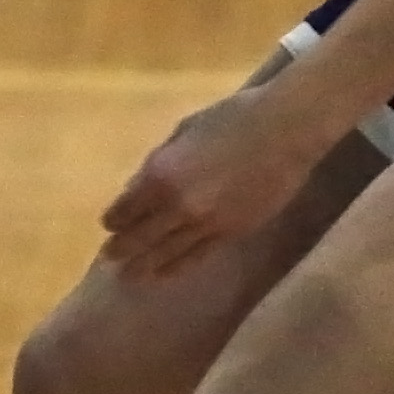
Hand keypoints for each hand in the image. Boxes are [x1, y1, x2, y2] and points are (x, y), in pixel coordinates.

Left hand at [100, 80, 341, 279]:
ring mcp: (207, 223)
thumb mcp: (182, 131)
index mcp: (161, 174)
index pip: (126, 208)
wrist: (285, 130)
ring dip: (145, 265)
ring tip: (130, 275)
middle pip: (141, 236)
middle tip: (110, 257)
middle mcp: (179, 205)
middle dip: (122, 248)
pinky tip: (164, 273)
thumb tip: (138, 187)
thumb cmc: (231, 118)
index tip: (108, 225)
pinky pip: (198, 257)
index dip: (113, 219)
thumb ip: (158, 162)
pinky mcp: (232, 234)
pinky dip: (177, 267)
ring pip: (167, 253)